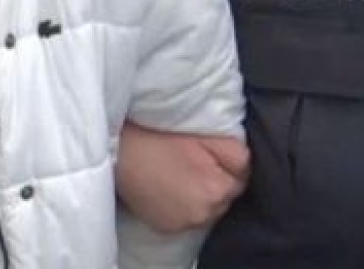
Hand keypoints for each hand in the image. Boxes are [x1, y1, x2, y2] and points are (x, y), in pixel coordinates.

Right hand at [115, 121, 249, 232]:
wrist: (117, 151)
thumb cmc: (158, 138)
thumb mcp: (204, 136)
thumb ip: (236, 153)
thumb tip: (246, 166)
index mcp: (218, 189)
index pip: (240, 179)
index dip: (224, 164)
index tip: (205, 154)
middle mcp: (204, 213)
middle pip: (224, 197)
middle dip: (214, 182)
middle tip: (191, 162)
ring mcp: (185, 224)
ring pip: (206, 209)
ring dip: (199, 197)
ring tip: (178, 175)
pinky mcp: (168, 228)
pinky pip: (186, 218)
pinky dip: (181, 207)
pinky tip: (167, 189)